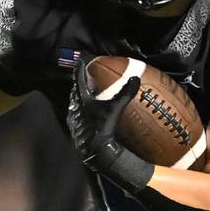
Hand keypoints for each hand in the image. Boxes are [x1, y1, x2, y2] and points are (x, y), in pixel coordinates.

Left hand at [66, 59, 150, 191]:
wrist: (95, 149)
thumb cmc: (103, 127)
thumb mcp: (115, 108)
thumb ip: (125, 93)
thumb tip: (135, 79)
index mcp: (82, 98)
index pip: (79, 78)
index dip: (80, 68)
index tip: (81, 60)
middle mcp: (75, 106)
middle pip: (76, 89)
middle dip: (80, 82)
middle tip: (86, 76)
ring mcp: (74, 117)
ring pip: (75, 102)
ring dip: (80, 96)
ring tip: (87, 93)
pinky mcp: (75, 127)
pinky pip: (76, 113)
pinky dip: (81, 108)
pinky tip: (87, 113)